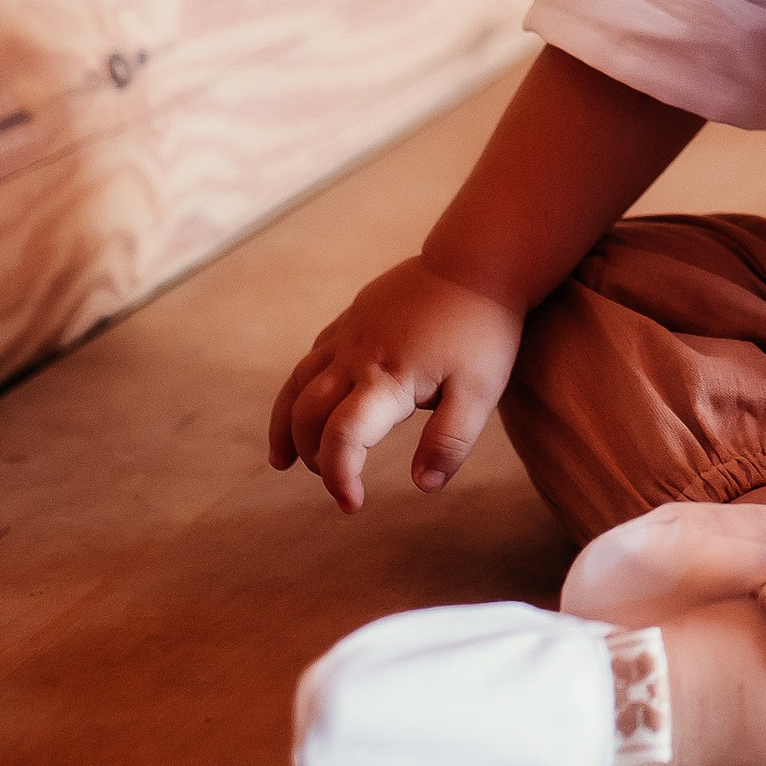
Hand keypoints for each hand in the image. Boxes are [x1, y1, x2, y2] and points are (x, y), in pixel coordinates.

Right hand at [266, 256, 524, 513]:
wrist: (477, 260)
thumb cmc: (482, 329)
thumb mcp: (481, 392)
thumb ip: (451, 442)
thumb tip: (423, 486)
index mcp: (387, 379)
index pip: (343, 438)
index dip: (340, 477)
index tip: (354, 505)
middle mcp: (356, 357)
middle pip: (307, 415)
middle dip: (314, 457)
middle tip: (336, 483)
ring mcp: (349, 334)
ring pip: (296, 385)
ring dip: (286, 427)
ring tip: (283, 460)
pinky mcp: (352, 318)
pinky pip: (311, 359)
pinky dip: (297, 390)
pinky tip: (305, 404)